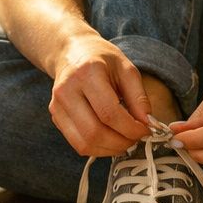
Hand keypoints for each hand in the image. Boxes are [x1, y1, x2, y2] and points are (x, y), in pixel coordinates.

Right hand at [48, 35, 151, 156]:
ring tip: (125, 141)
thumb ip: (139, 97)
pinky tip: (111, 140)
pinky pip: (77, 144)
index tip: (145, 130)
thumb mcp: (126, 69)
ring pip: (84, 144)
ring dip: (109, 149)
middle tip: (137, 139)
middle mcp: (67, 91)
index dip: (130, 128)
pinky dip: (98, 148)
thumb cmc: (102, 60)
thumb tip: (147, 124)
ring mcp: (57, 106)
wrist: (72, 52)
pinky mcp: (55, 117)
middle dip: (121, 142)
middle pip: (94, 132)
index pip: (109, 112)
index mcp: (87, 73)